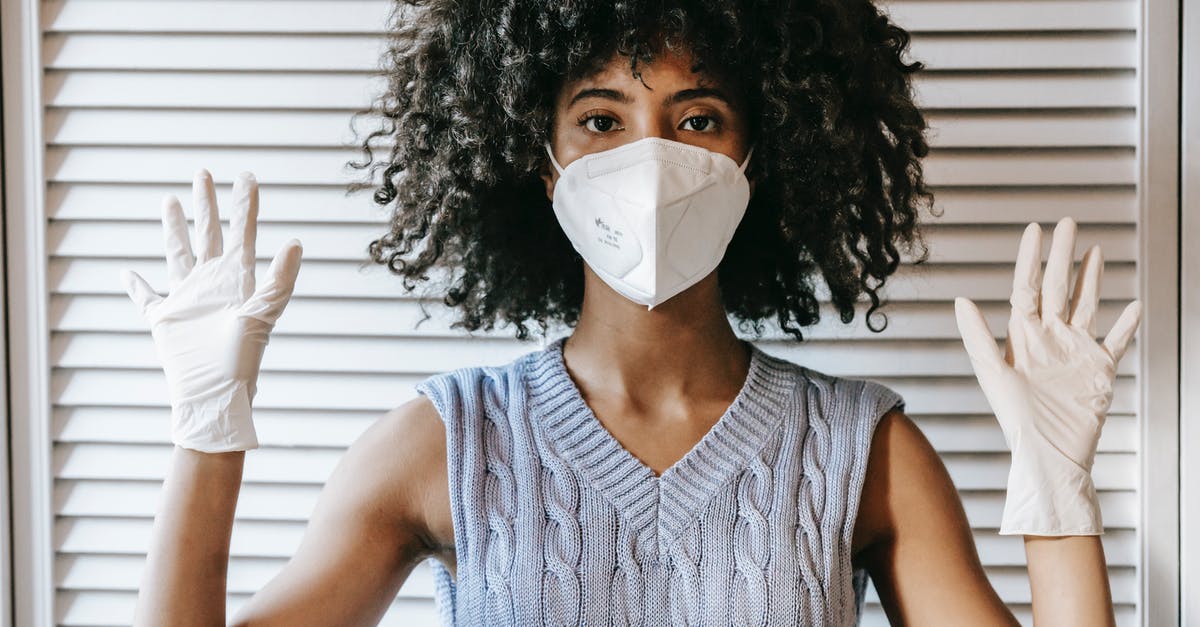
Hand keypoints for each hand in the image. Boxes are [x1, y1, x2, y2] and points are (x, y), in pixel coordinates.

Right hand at [120, 169, 302, 452]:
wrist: (215, 390)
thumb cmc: (243, 356)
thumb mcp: (264, 311)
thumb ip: (280, 278)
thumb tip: (297, 242)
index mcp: (238, 277)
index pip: (242, 231)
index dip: (245, 204)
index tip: (246, 175)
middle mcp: (213, 281)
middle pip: (208, 232)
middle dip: (207, 203)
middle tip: (203, 172)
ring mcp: (187, 297)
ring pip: (177, 252)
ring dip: (173, 227)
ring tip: (170, 200)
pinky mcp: (164, 316)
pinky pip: (145, 296)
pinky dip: (134, 285)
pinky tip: (125, 271)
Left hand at [953, 217, 1140, 535]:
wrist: (1050, 454)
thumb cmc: (1016, 420)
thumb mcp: (993, 374)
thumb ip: (977, 336)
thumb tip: (960, 299)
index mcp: (1023, 336)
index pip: (1027, 287)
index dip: (1030, 258)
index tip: (1035, 228)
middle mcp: (1050, 338)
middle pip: (1058, 287)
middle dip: (1063, 256)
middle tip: (1069, 223)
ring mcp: (1077, 352)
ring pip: (1086, 305)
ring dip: (1091, 278)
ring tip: (1095, 250)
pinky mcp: (1100, 370)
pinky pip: (1117, 340)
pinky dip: (1127, 323)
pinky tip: (1134, 304)